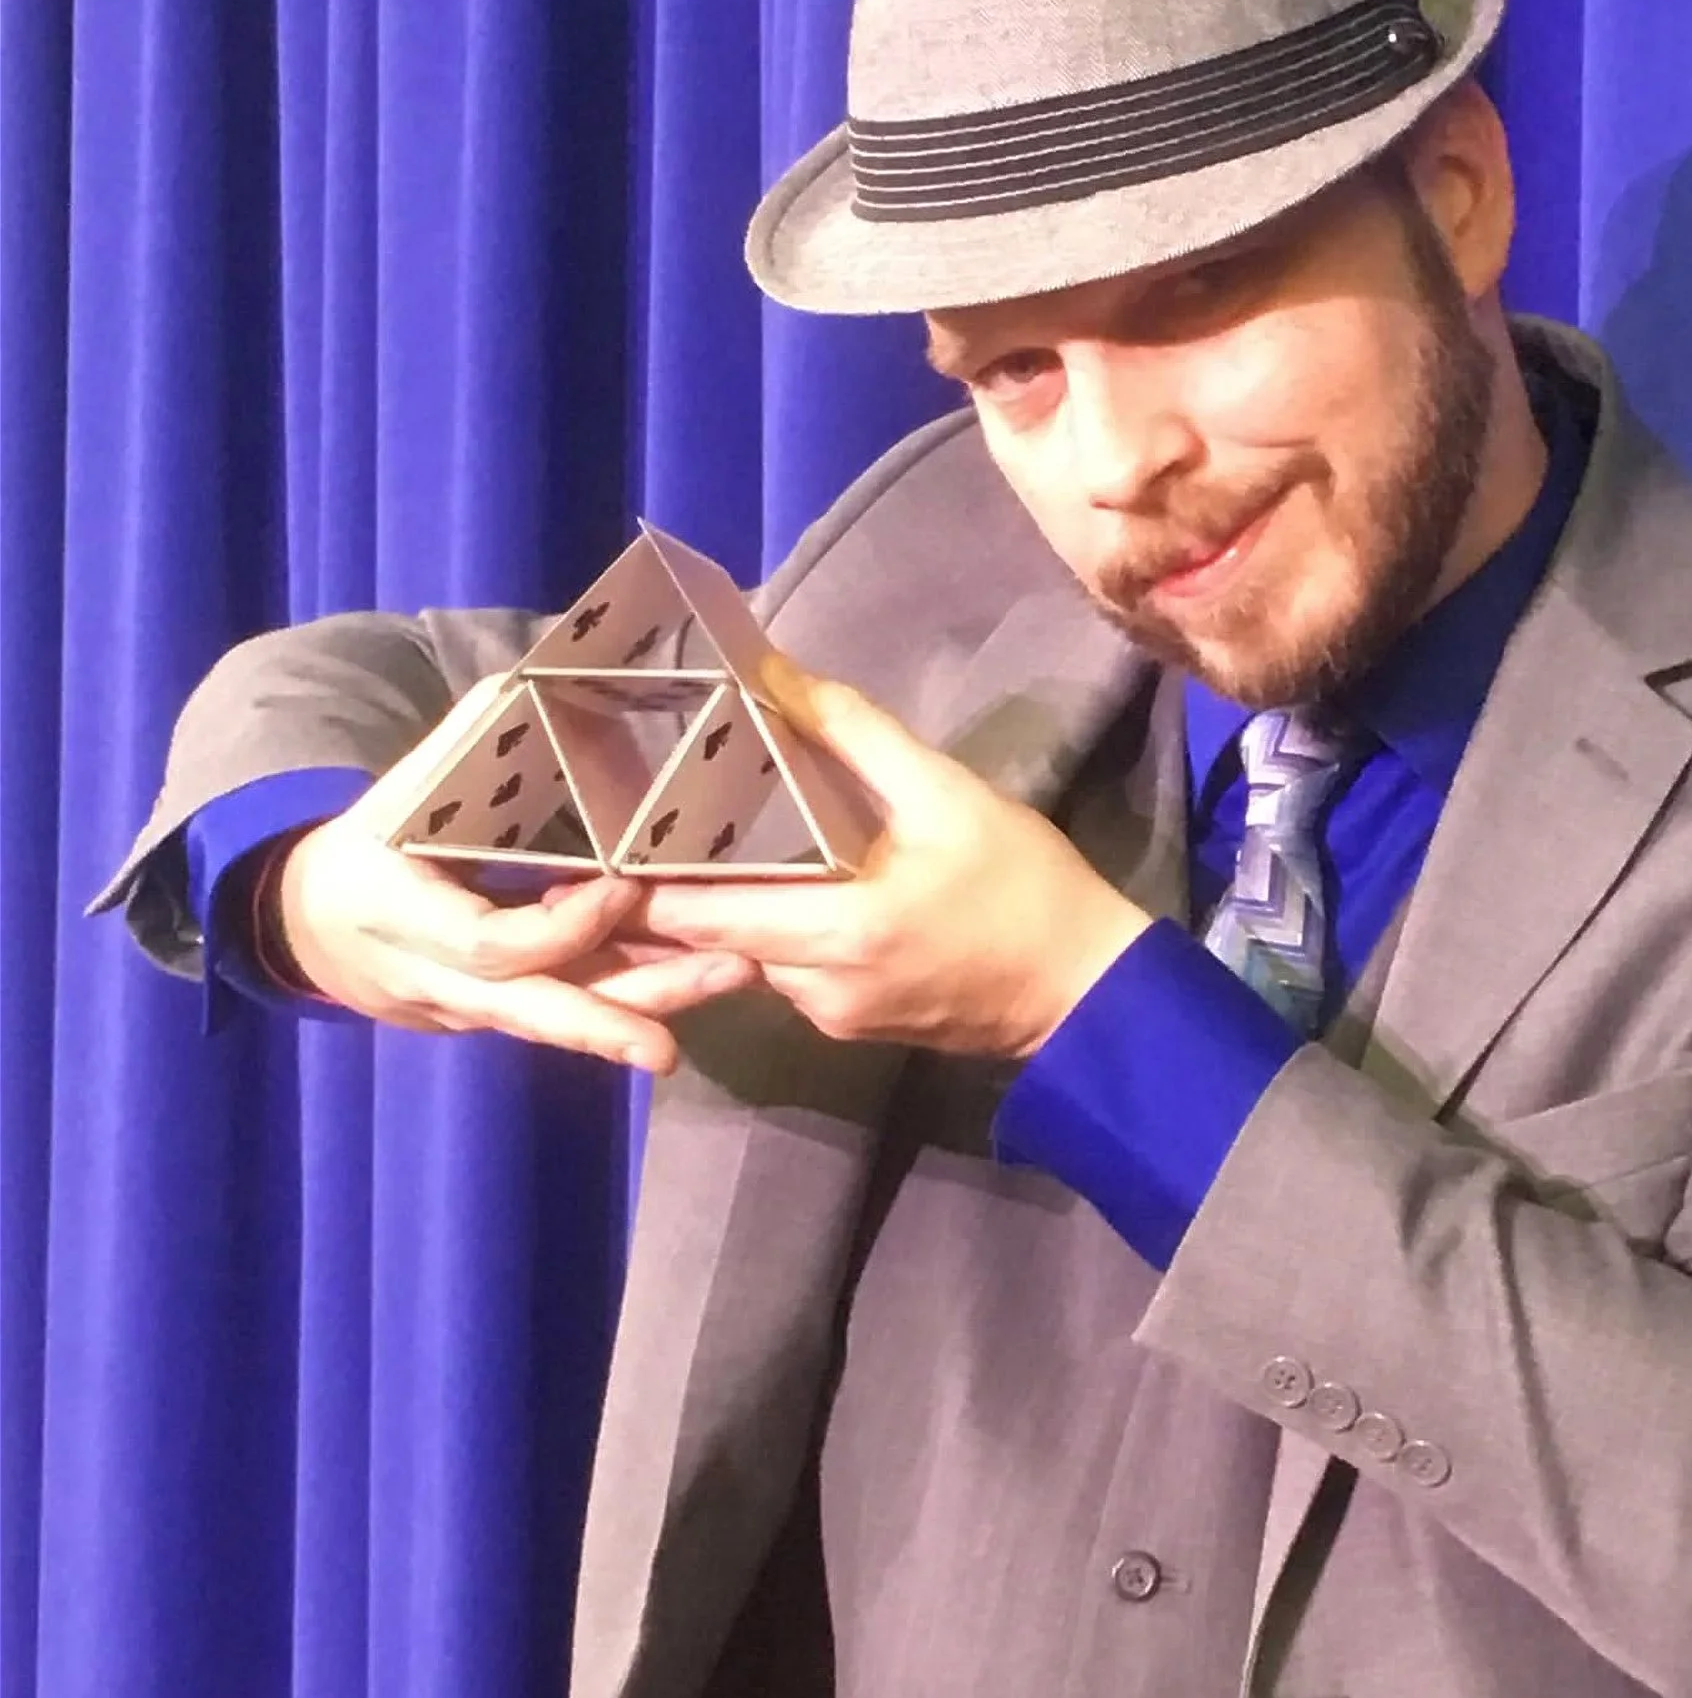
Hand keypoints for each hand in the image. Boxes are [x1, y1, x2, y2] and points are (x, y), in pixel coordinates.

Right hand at [272, 677, 756, 1072]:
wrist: (309, 930)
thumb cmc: (369, 843)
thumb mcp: (396, 794)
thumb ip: (464, 744)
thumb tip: (535, 673)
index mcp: (400, 917)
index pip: (489, 945)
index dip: (560, 926)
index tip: (624, 889)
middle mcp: (434, 980)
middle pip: (534, 1010)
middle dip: (615, 1015)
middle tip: (704, 1004)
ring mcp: (468, 1012)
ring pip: (561, 1021)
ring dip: (650, 1004)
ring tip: (735, 977)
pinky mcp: (497, 1022)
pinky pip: (566, 1015)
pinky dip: (632, 997)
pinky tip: (702, 976)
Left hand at [627, 654, 1151, 1057]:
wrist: (1090, 992)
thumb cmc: (1027, 888)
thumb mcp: (948, 794)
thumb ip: (855, 733)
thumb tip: (773, 674)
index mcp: (832, 933)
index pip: (692, 915)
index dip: (633, 878)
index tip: (595, 827)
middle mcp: (813, 988)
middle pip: (703, 938)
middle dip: (663, 887)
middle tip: (626, 819)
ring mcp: (829, 1014)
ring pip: (742, 954)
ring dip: (717, 905)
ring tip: (683, 838)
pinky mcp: (849, 1023)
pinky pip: (782, 970)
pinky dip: (761, 926)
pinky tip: (760, 878)